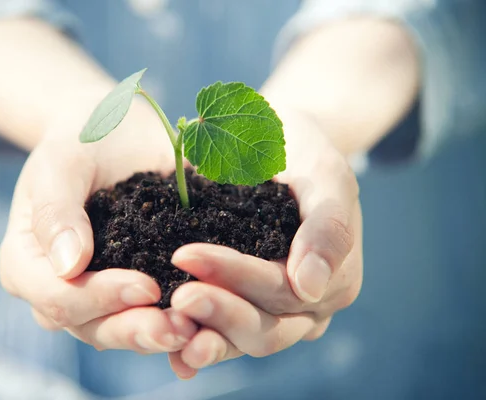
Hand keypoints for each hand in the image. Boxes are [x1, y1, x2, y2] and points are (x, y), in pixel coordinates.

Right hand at [0, 110, 196, 353]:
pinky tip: (206, 327)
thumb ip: (56, 212)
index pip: (57, 297)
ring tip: (197, 330)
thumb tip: (68, 266)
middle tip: (178, 328)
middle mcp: (60, 289)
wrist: (114, 136)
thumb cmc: (79, 143)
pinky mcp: (133, 290)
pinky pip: (151, 315)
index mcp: (28, 264)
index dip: (99, 298)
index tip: (145, 286)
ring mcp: (98, 295)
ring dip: (159, 335)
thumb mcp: (61, 165)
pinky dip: (177, 324)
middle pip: (90, 327)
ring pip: (122, 330)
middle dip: (135, 330)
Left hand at [167, 111, 362, 378]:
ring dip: (203, 338)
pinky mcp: (242, 309)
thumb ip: (328, 226)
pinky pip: (219, 334)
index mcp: (334, 280)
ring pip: (240, 341)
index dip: (235, 275)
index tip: (186, 255)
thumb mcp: (324, 174)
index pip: (282, 289)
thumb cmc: (302, 152)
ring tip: (164, 328)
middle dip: (218, 312)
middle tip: (176, 297)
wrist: (275, 148)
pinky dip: (194, 341)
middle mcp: (305, 308)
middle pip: (264, 330)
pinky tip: (168, 347)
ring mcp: (274, 314)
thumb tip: (311, 288)